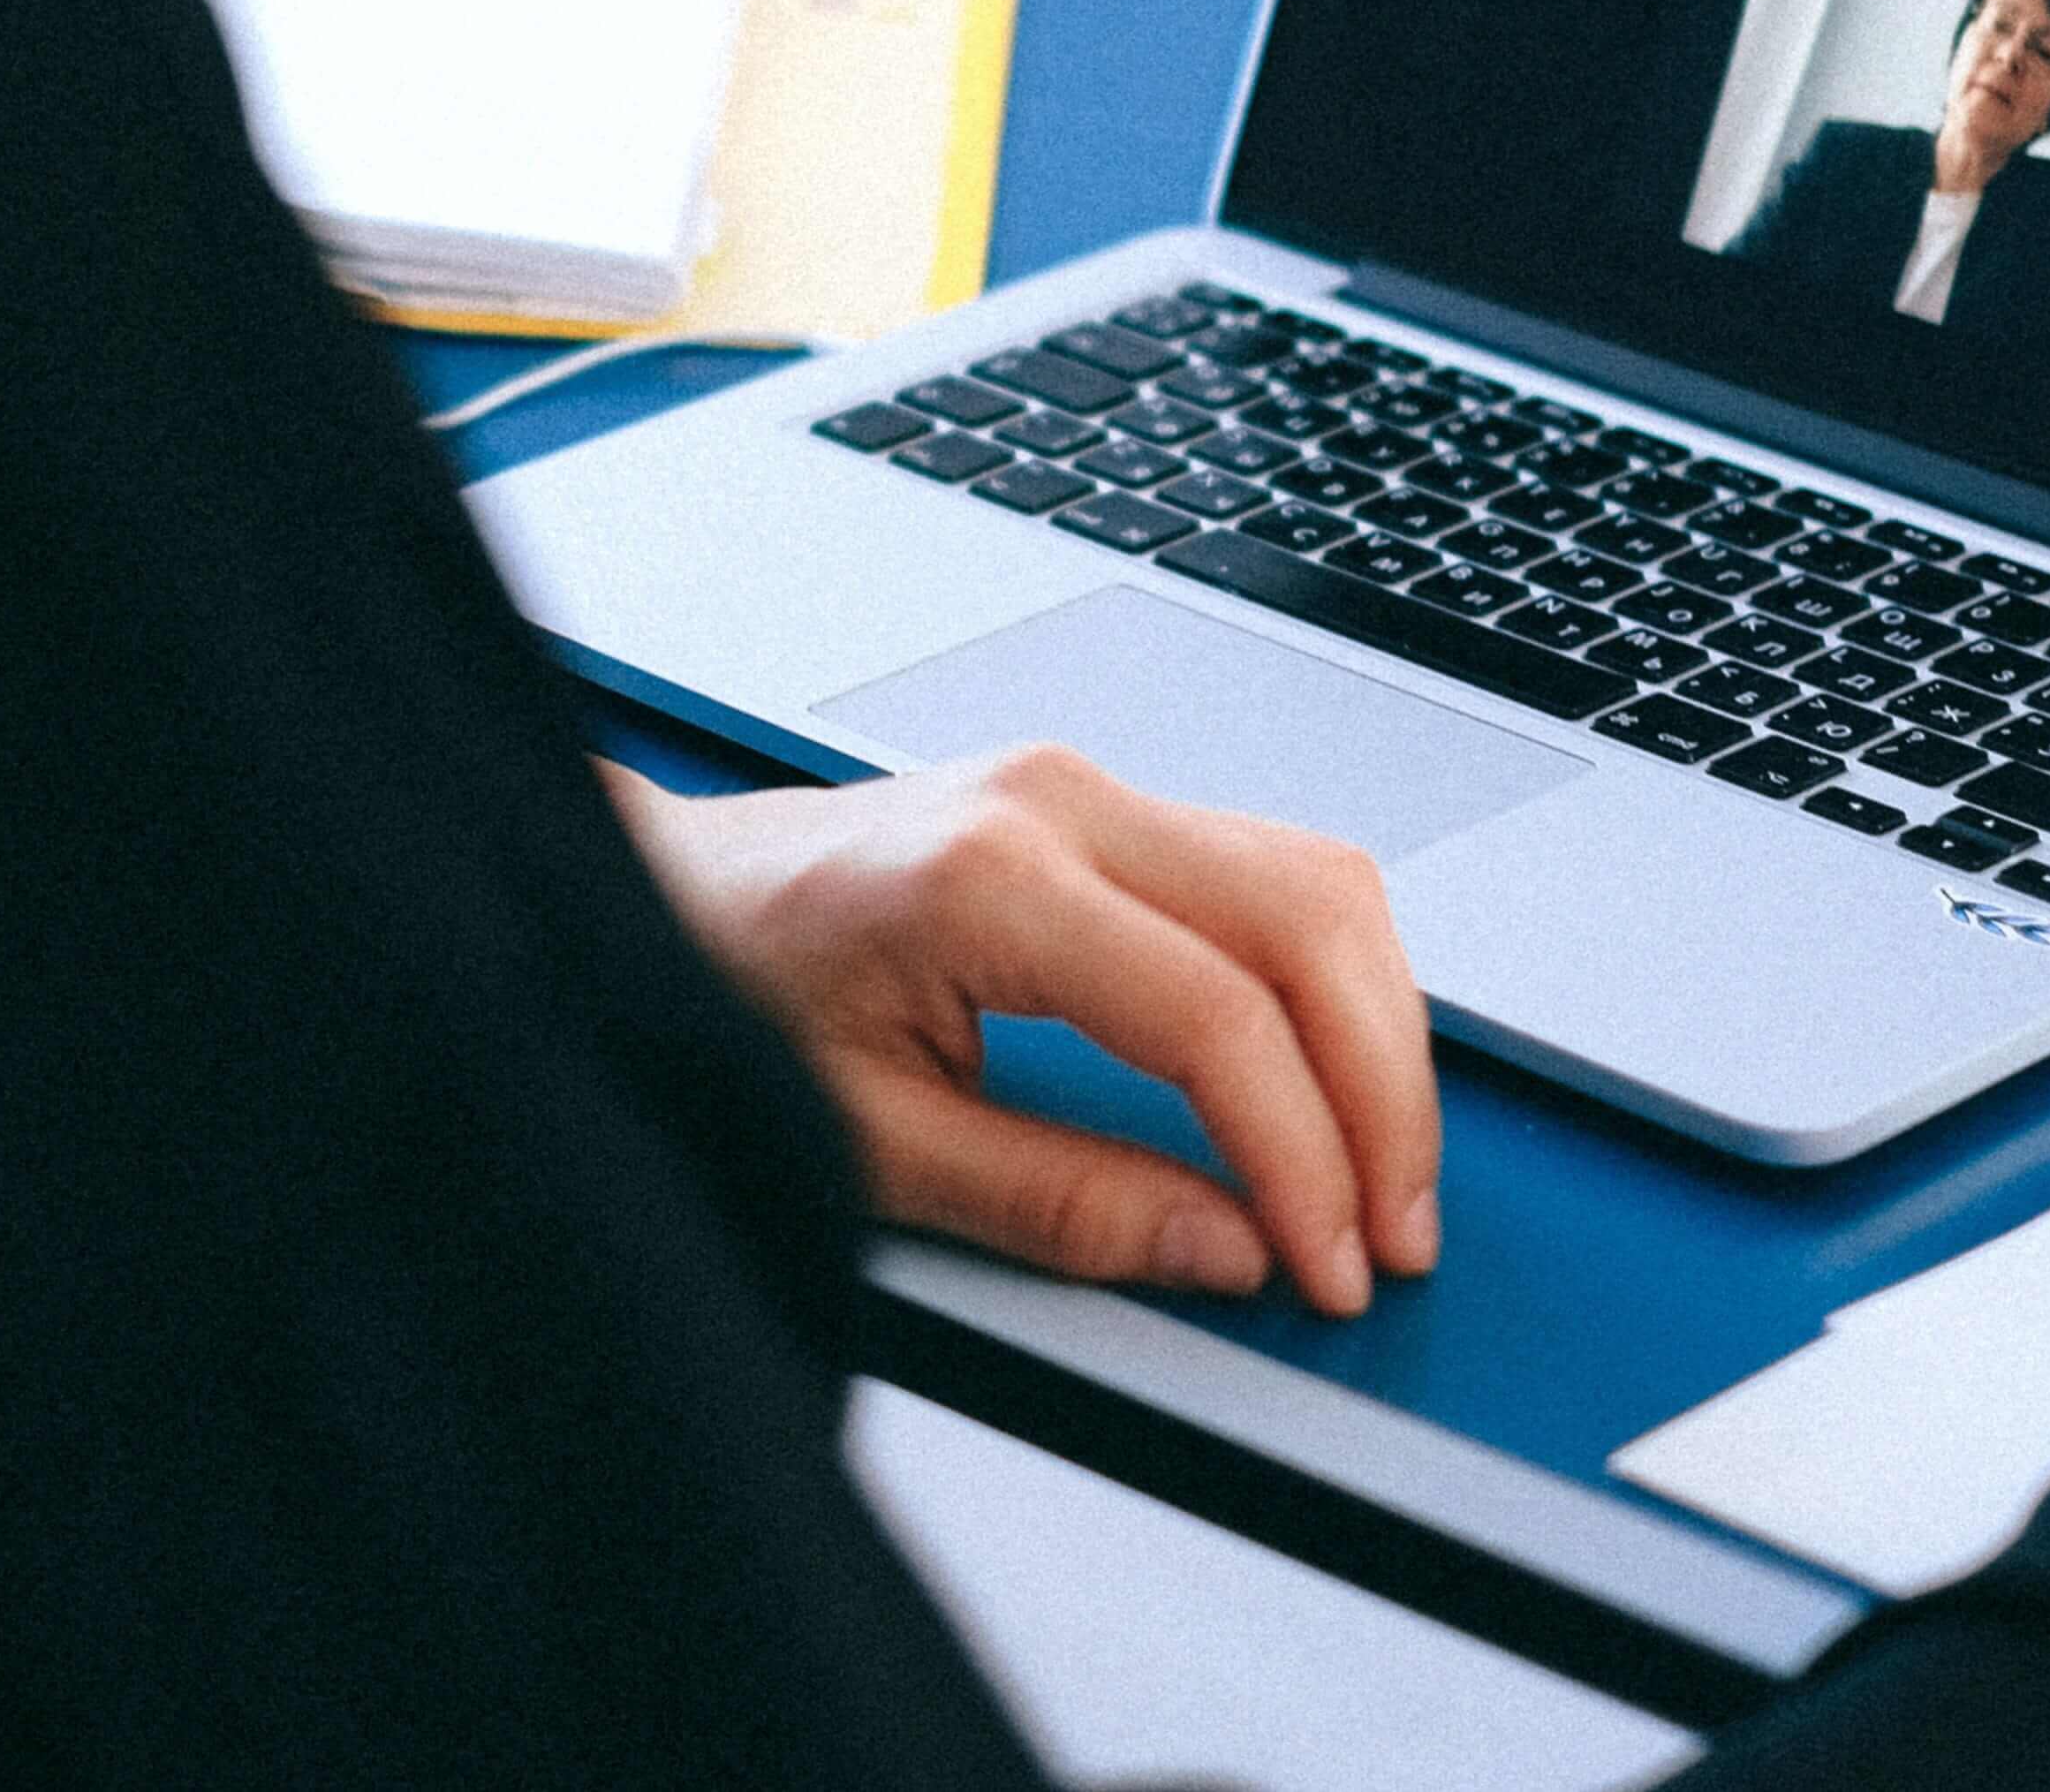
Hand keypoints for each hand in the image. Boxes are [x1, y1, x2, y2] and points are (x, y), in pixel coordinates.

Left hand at [609, 748, 1439, 1316]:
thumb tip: (1226, 1250)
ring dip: (1379, 1033)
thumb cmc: (729, 991)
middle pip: (1307, 927)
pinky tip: (1334, 1079)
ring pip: (1318, 884)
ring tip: (1381, 1177)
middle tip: (1391, 1236)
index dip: (1301, 1156)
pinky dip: (1332, 981)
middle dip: (1380, 1097)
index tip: (1328, 1262)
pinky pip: (1275, 873)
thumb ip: (1060, 1202)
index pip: (1217, 1016)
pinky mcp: (1102, 805)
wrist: (657, 891)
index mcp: (989, 877)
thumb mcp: (873, 1140)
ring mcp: (1087, 787)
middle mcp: (1058, 802)